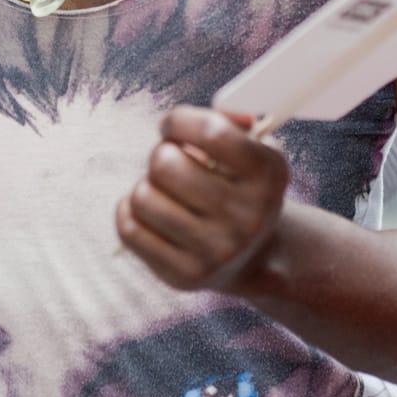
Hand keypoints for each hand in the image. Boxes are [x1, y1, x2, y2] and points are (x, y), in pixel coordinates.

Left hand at [116, 105, 288, 292]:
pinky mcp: (184, 276)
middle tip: (171, 161)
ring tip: (164, 190)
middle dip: (161, 153)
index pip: (212, 132)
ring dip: (147, 185)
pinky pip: (129, 229)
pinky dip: (129, 211)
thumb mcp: (253, 149)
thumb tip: (181, 122)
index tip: (171, 126)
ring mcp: (215, 251)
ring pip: (142, 197)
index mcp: (267, 175)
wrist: (254, 258)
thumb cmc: (242, 187)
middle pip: (165, 164)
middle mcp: (246, 216)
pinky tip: (149, 210)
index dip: (179, 120)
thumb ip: (225, 121)